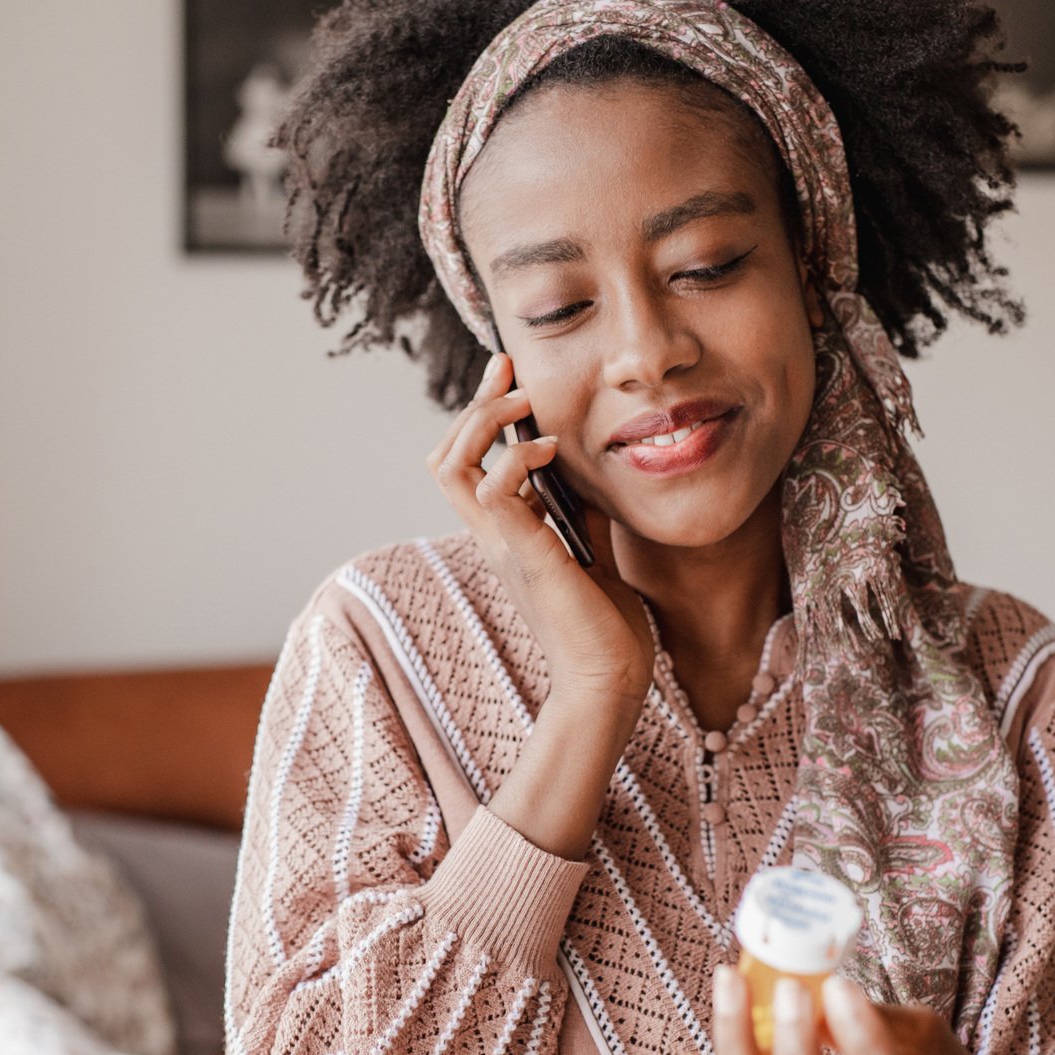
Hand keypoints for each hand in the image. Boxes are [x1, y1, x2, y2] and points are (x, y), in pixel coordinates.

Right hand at [427, 353, 652, 705]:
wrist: (610, 682)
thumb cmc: (604, 628)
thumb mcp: (592, 550)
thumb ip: (579, 511)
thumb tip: (586, 469)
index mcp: (504, 535)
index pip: (464, 464)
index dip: (479, 414)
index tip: (511, 376)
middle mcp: (492, 537)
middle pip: (445, 456)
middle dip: (474, 404)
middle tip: (509, 372)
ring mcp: (503, 546)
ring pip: (453, 465)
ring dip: (486, 421)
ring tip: (526, 404)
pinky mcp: (526, 555)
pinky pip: (494, 489)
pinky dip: (516, 457)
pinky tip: (551, 450)